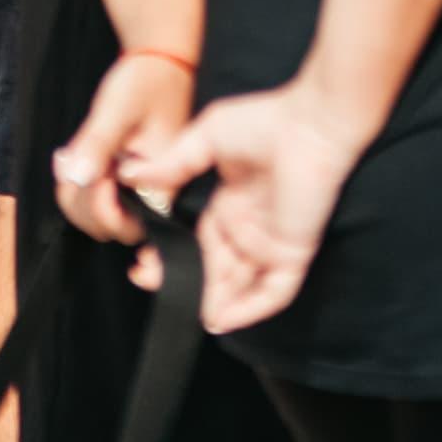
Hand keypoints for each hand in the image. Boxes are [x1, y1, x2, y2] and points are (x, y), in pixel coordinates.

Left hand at [51, 50, 195, 254]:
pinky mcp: (124, 182)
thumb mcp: (118, 110)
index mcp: (164, 181)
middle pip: (109, 229)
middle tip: (76, 158)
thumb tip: (76, 179)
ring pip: (95, 218)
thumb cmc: (145, 82)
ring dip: (73, 191)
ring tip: (70, 154)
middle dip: (82, 199)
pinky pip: (92, 199)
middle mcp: (154, 193)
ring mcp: (137, 189)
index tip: (96, 172)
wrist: (157, 62)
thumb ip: (98, 145)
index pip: (128, 225)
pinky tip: (70, 156)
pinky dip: (73, 183)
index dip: (101, 208)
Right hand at [143, 83, 373, 333]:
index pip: (197, 242)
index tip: (142, 265)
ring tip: (186, 314)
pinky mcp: (293, 251)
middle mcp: (249, 227)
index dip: (172, 256)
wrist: (311, 123)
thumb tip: (130, 176)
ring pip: (240, 286)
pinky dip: (251, 308)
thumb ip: (172, 164)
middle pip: (213, 268)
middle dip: (184, 282)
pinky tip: (225, 319)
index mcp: (231, 203)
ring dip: (215, 303)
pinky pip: (273, 292)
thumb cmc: (265, 121)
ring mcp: (271, 242)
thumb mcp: (207, 138)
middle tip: (151, 283)